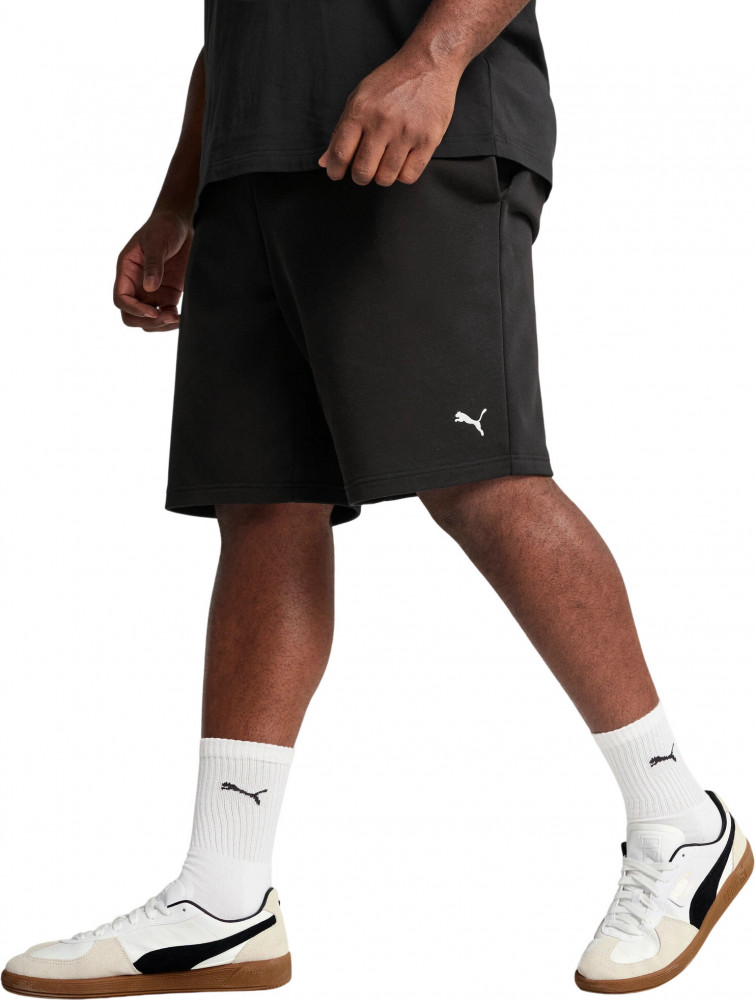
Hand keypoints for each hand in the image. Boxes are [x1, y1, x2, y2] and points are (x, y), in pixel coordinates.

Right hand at [113, 210, 192, 330]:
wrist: (182, 223)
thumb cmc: (164, 227)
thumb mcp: (157, 241)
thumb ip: (153, 264)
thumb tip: (149, 288)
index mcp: (127, 271)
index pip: (121, 299)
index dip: (133, 309)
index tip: (152, 311)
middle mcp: (136, 285)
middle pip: (131, 315)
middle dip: (146, 321)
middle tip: (167, 317)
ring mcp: (152, 292)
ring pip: (148, 320)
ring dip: (160, 325)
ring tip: (176, 319)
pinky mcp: (168, 295)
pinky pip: (165, 315)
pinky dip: (171, 321)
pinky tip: (181, 319)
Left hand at [318, 50, 460, 185]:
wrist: (429, 64)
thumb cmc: (391, 83)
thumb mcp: (359, 99)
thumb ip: (341, 131)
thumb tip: (325, 162)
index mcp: (360, 110)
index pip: (340, 153)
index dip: (335, 170)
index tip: (337, 173)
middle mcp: (382, 121)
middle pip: (362, 172)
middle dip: (360, 176)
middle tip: (365, 168)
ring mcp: (406, 132)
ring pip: (385, 178)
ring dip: (382, 176)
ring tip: (385, 162)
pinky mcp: (428, 140)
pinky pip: (408, 176)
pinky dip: (402, 174)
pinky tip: (402, 161)